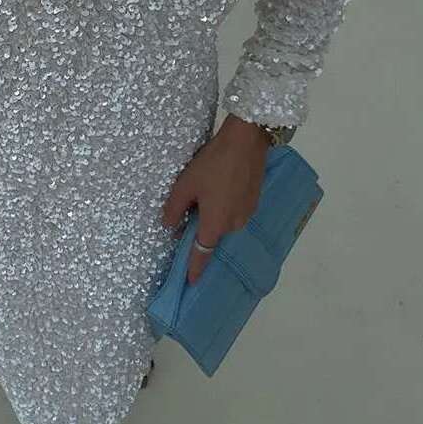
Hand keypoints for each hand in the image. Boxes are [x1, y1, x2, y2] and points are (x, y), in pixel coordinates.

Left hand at [161, 114, 270, 284]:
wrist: (246, 141)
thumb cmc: (212, 164)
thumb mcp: (185, 185)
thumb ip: (174, 209)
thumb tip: (168, 226)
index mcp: (215, 224)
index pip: (202, 253)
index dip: (195, 268)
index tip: (191, 282)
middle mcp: (234, 225)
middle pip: (212, 233)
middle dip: (201, 226)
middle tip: (192, 205)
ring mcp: (247, 213)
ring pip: (224, 221)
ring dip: (214, 214)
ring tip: (207, 188)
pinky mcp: (254, 201)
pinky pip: (234, 211)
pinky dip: (225, 205)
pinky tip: (220, 185)